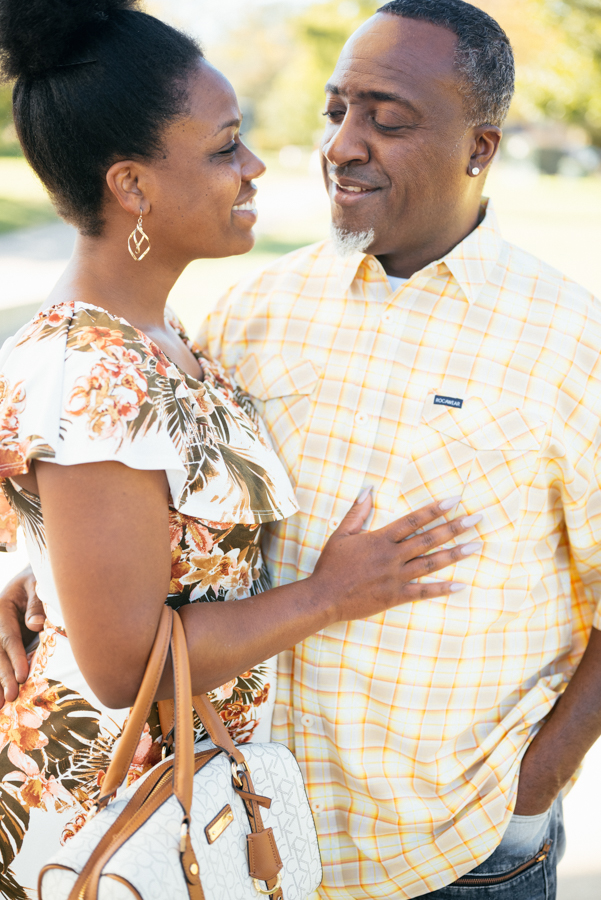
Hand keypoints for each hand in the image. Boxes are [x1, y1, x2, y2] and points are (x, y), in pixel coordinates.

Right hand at [0, 566, 43, 704]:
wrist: (31, 578)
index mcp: (2, 609)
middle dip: (3, 677)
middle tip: (10, 697)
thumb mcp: (37, 584)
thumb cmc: (37, 580)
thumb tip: (36, 625)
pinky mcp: (2, 643)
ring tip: (0, 705)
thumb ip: (38, 604)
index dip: (15, 658)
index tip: (22, 676)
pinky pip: (0, 659)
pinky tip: (0, 696)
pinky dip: (0, 678)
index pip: (9, 637)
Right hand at [311, 492, 480, 623]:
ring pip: (431, 563)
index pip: (413, 520)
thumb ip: (357, 512)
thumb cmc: (331, 565)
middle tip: (476, 519)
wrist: (324, 597)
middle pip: (428, 539)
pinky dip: (442, 589)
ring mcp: (395, 577)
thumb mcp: (341, 534)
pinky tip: (460, 585)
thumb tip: (368, 489)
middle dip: (454, 527)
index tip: (454, 500)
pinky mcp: (395, 596)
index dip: (435, 509)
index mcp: (380, 539)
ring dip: (455, 554)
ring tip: (475, 546)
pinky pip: (423, 592)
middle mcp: (392, 556)